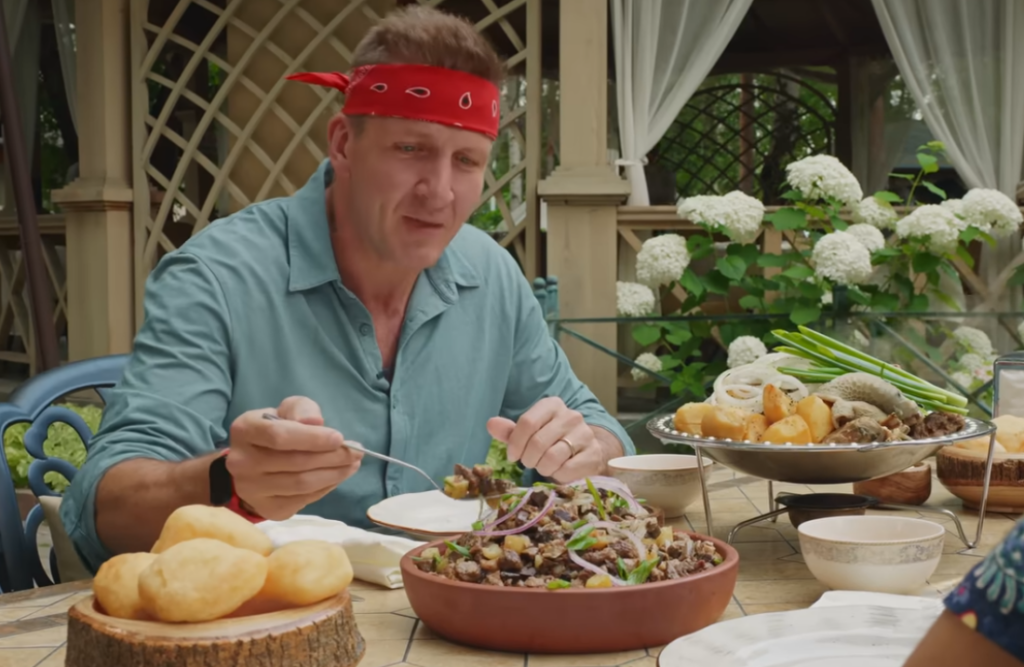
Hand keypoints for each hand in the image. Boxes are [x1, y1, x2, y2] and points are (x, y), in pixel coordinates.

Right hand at [225, 396, 361, 520]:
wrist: (254, 463)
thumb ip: (302, 410)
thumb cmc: (276, 429)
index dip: (312, 438)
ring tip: (353, 464)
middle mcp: (242, 463)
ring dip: (334, 475)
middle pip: (295, 463)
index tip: (339, 437)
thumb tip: (316, 423)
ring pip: (302, 484)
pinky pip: (303, 500)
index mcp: (245, 431)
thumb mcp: (287, 409)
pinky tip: (336, 477)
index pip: (280, 436)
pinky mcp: (267, 509)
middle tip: (357, 452)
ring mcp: (252, 490)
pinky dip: (325, 488)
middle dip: (332, 457)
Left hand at [486, 397, 605, 482]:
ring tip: (544, 466)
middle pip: (537, 442)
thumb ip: (511, 431)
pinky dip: (557, 475)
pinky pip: (566, 469)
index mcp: (552, 405)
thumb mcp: (530, 435)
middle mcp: (571, 416)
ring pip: (551, 457)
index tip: (512, 456)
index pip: (527, 422)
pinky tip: (559, 470)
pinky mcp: (593, 454)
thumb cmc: (552, 443)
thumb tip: (491, 424)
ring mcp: (585, 434)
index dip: (515, 443)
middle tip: (529, 463)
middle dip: (528, 458)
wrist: (585, 455)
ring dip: (542, 467)